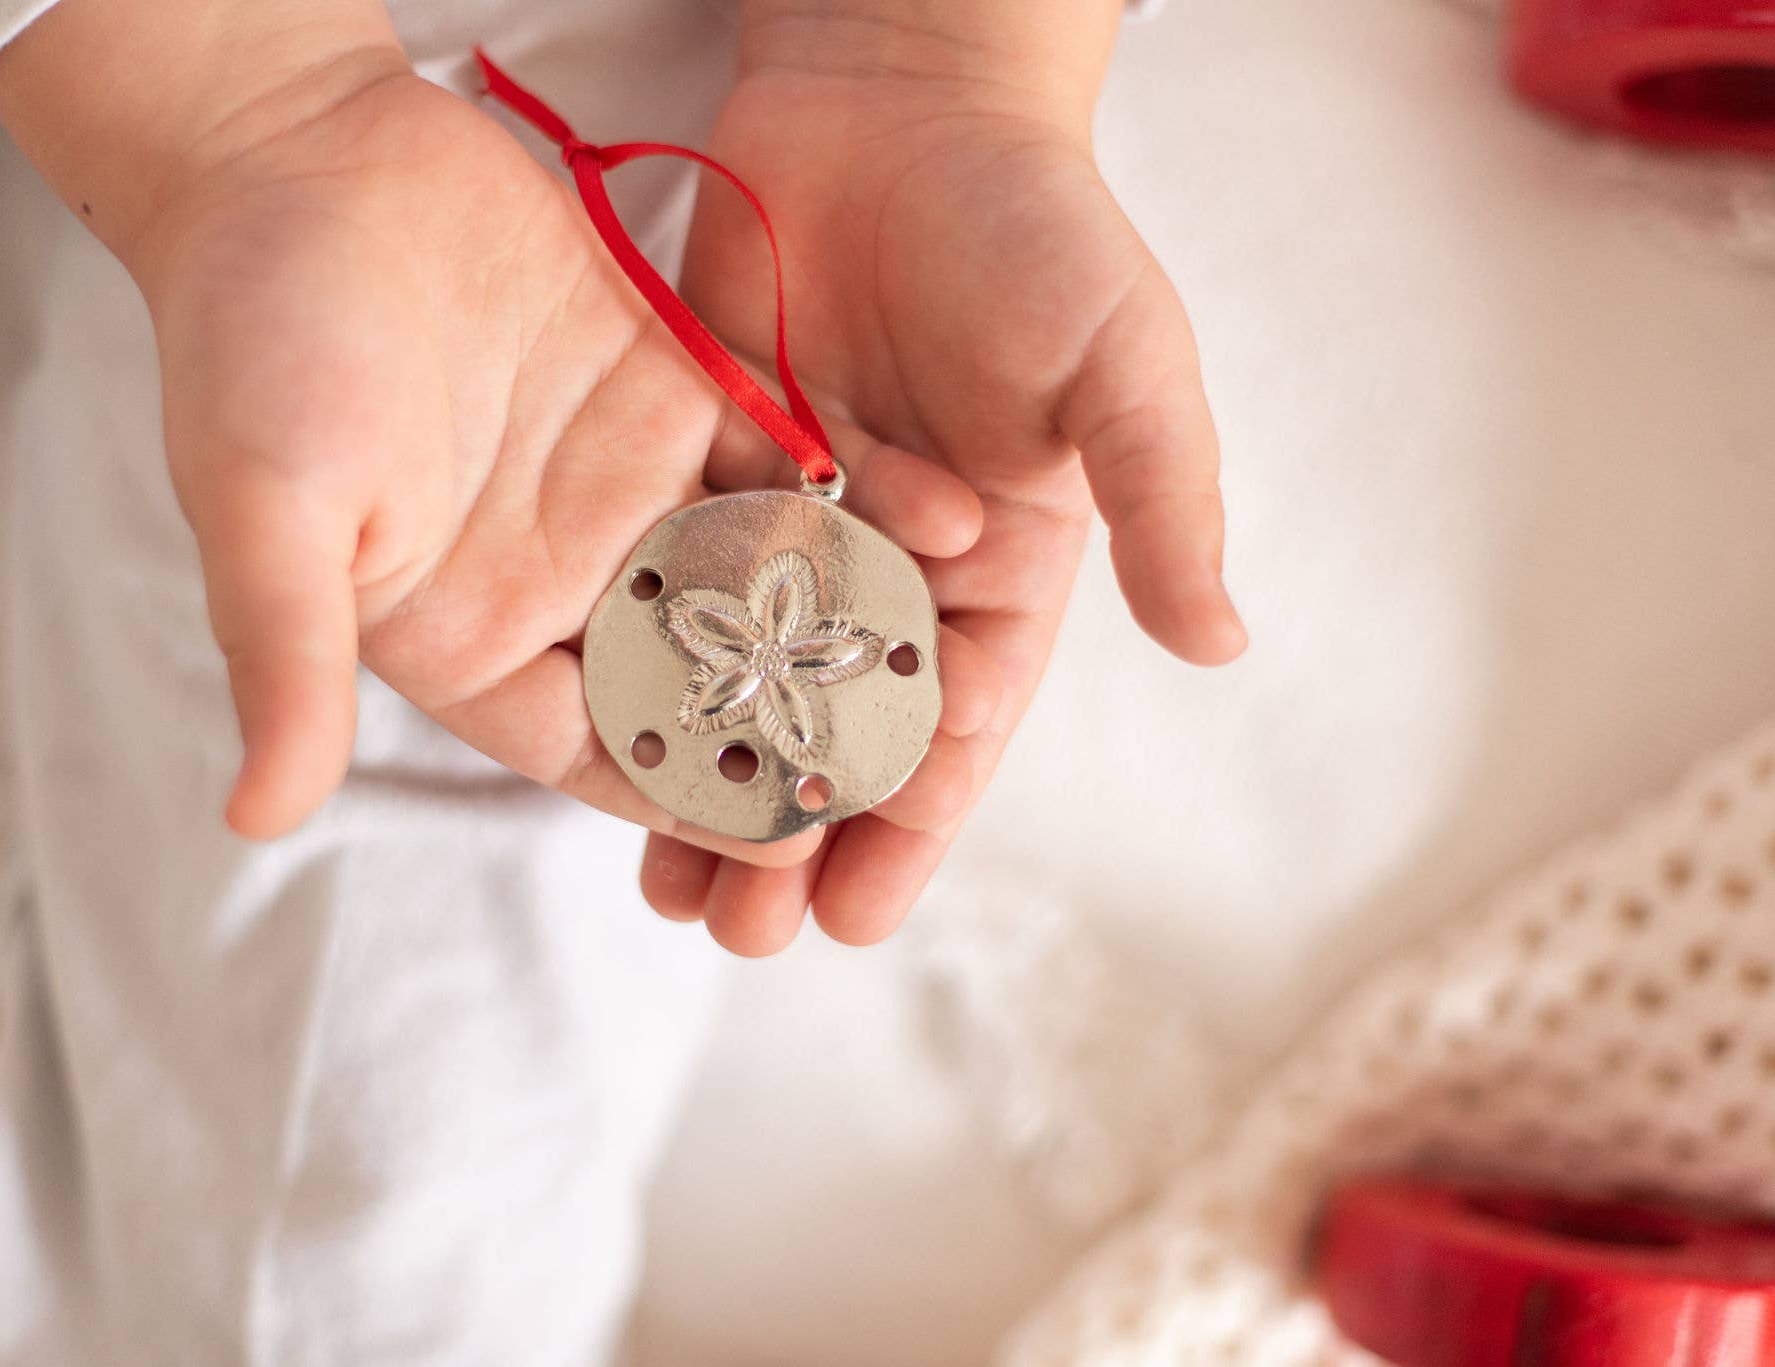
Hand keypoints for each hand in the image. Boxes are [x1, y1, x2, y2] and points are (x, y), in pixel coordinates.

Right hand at [0, 2, 994, 866]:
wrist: (296, 149)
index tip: (785, 845)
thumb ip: (287, 661)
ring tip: (955, 661)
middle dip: (796, 726)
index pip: (594, 744)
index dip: (686, 796)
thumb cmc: (251, 335)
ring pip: (756, 576)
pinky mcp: (669, 386)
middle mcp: (557, 573)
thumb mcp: (265, 511)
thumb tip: (255, 816)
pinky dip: (855, 490)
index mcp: (465, 632)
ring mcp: (621, 482)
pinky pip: (780, 455)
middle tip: (906, 772)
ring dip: (848, 618)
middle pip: (700, 678)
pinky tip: (945, 524)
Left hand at [646, 35, 1245, 949]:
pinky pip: (671, 587)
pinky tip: (597, 739)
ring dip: (707, 785)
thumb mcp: (1123, 367)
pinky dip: (643, 666)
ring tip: (659, 886)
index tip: (852, 916)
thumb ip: (1161, 504)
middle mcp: (891, 568)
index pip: (950, 729)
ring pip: (744, 688)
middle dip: (792, 837)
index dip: (903, 827)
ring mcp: (791, 523)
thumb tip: (1222, 645)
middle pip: (835, 733)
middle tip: (736, 931)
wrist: (898, 99)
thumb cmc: (1035, 229)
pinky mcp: (707, 467)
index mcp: (1000, 570)